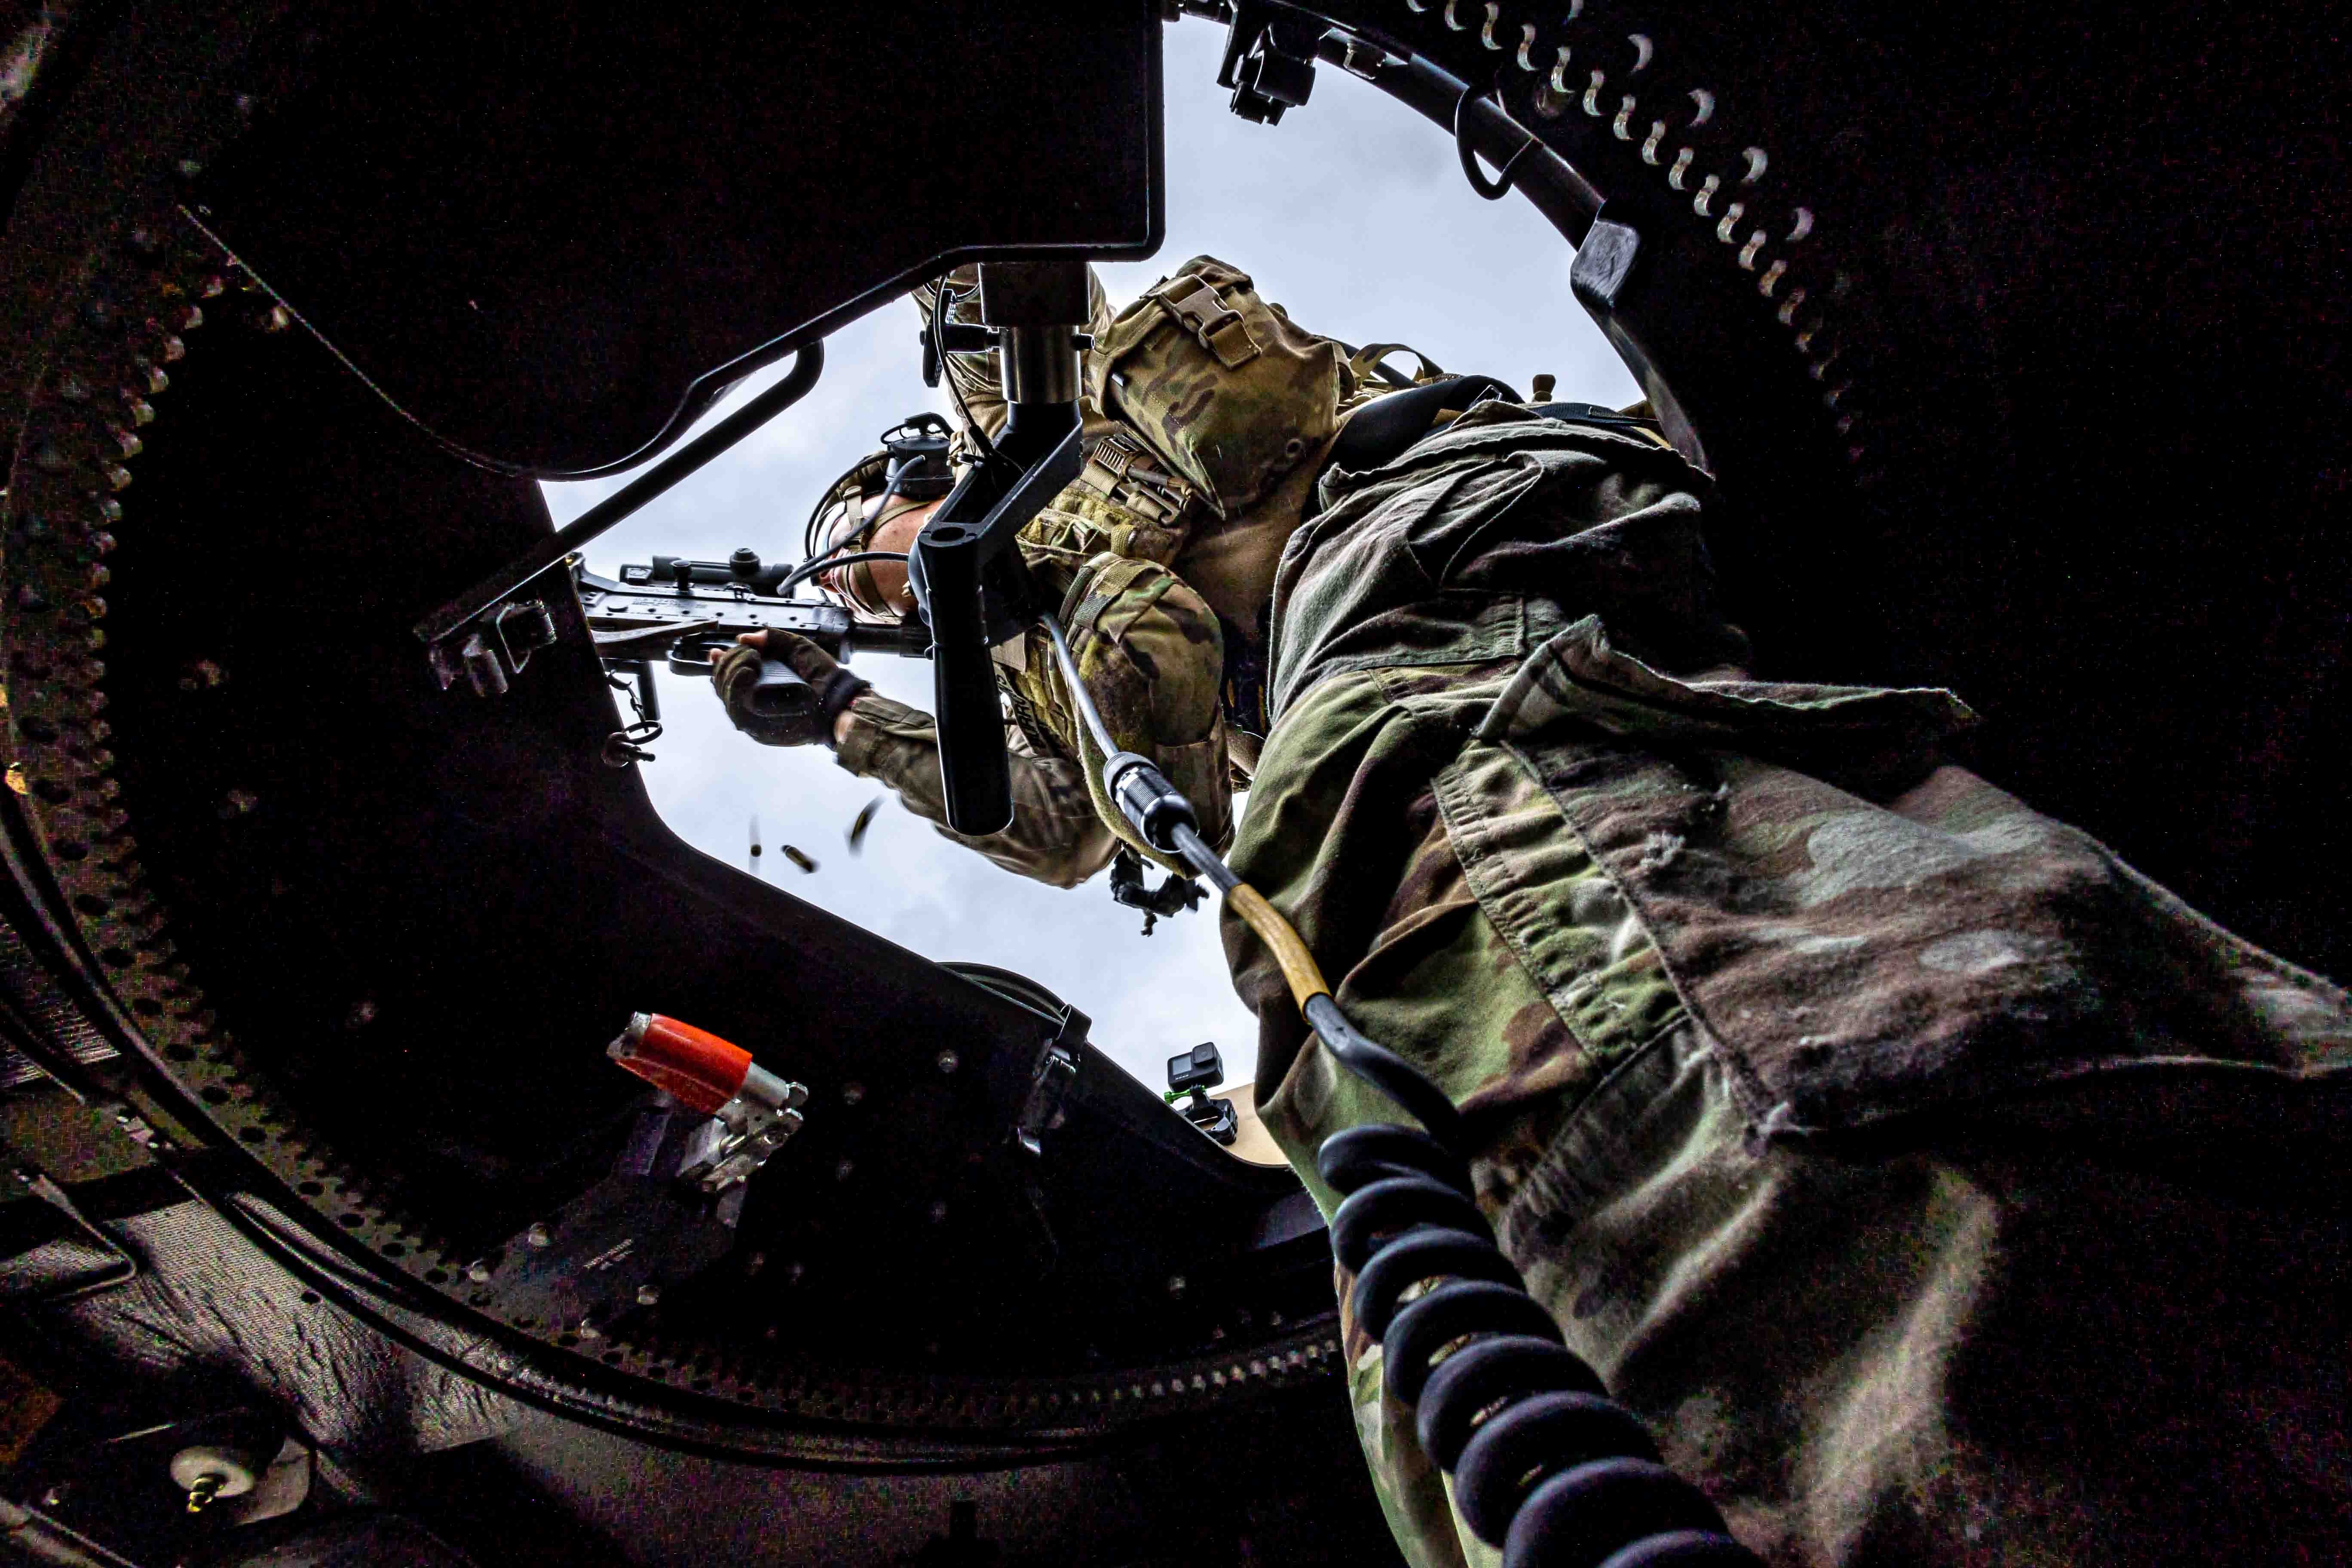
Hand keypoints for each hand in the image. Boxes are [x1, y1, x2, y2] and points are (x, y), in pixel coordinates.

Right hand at [712, 631, 868, 747]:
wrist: (838, 699)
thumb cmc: (822, 675)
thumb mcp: (796, 648)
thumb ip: (771, 639)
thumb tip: (743, 637)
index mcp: (759, 687)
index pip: (728, 678)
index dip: (720, 664)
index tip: (717, 652)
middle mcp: (753, 704)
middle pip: (722, 684)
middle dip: (728, 663)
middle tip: (748, 653)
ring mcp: (754, 718)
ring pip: (725, 695)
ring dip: (731, 672)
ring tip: (750, 661)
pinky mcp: (759, 728)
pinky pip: (736, 709)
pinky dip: (736, 687)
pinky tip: (747, 672)